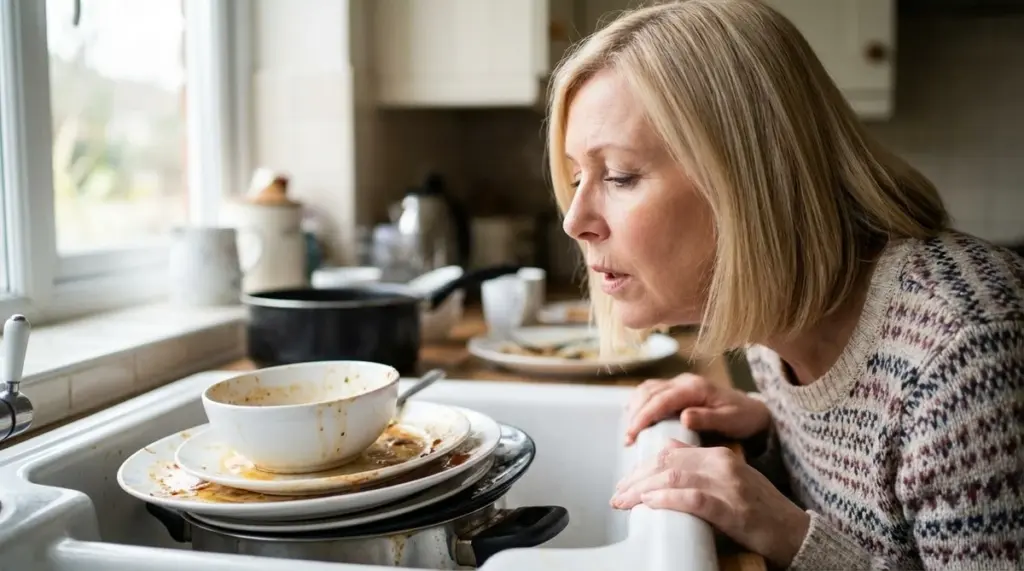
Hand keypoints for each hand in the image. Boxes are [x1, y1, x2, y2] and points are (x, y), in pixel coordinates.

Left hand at [611, 439, 809, 567]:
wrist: (794, 531)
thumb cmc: (758, 508)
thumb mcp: (729, 476)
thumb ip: (699, 461)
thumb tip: (668, 448)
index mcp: (718, 455)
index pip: (669, 454)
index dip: (641, 467)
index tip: (624, 482)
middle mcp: (722, 464)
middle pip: (666, 464)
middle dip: (635, 479)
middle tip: (617, 496)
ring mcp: (728, 485)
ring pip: (674, 478)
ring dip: (643, 491)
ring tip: (625, 502)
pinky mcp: (732, 509)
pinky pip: (693, 500)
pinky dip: (667, 500)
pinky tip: (650, 503)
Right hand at [624, 373, 770, 444]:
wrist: (753, 410)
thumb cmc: (742, 417)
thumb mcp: (730, 421)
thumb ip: (708, 419)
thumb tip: (683, 417)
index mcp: (695, 388)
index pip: (661, 399)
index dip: (643, 416)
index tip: (632, 434)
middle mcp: (684, 381)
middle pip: (649, 392)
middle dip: (634, 415)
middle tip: (628, 439)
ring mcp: (679, 382)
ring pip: (647, 389)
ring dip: (634, 407)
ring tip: (629, 432)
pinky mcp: (677, 388)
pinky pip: (651, 390)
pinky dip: (639, 402)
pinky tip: (634, 418)